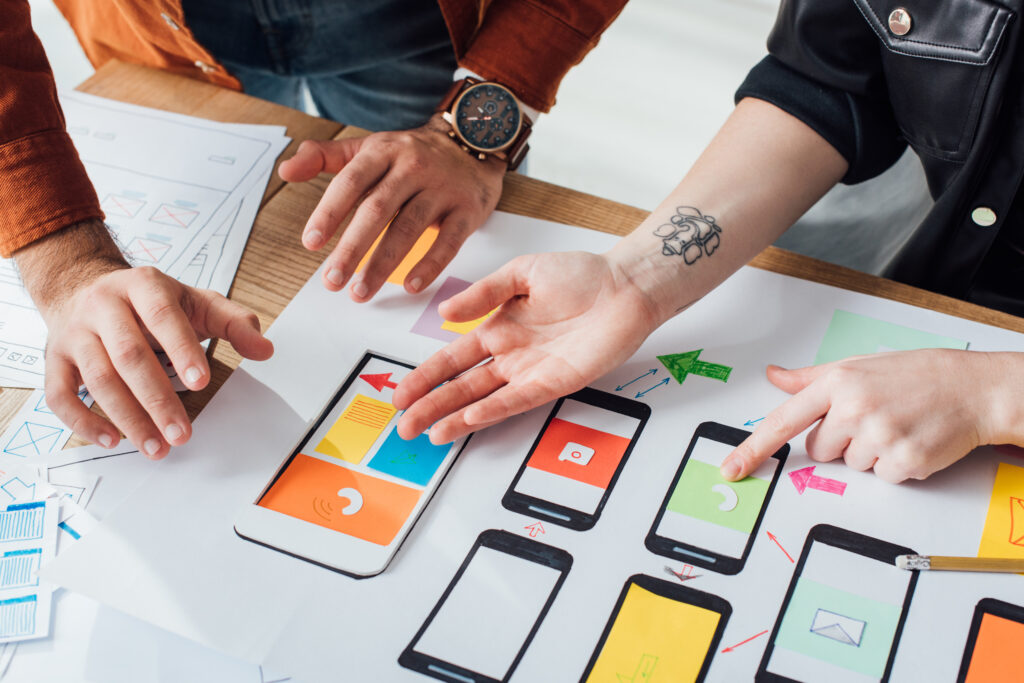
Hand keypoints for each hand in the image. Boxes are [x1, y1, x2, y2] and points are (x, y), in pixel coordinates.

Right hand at [16, 221, 273, 458]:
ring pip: (97, 379)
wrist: (83, 285)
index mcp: (142, 285)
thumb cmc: (150, 301)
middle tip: (183, 434)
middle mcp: (103, 306)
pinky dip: (83, 420)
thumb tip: (265, 349)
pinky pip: (59, 394)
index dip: (182, 349)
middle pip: (128, 356)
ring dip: (128, 418)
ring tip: (157, 447)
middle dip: (157, 399)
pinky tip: (112, 439)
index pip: (162, 315)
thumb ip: (233, 323)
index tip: (202, 382)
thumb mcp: (196, 301)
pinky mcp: (54, 358)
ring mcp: (74, 333)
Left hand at [278, 115, 504, 301]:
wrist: (471, 143)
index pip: (351, 181)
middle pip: (378, 209)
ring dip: (383, 264)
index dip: (329, 212)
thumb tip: (285, 170)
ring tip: (360, 291)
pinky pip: (449, 241)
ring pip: (410, 228)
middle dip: (352, 248)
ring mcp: (442, 188)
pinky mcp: (467, 210)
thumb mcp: (368, 148)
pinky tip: (411, 285)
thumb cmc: (411, 154)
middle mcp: (413, 167)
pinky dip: (430, 265)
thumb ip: (324, 157)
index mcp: (384, 151)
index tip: (311, 242)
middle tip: (331, 280)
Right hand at [393, 251, 660, 443]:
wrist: (625, 285)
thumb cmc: (580, 274)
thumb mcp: (521, 273)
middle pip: (462, 387)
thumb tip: (445, 313)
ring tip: (428, 433)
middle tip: (403, 426)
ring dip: (456, 417)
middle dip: (431, 406)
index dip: (426, 377)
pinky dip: (492, 411)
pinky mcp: (556, 382)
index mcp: (498, 329)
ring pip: (484, 400)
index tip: (402, 393)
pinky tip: (469, 419)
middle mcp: (511, 356)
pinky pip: (517, 400)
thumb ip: (483, 293)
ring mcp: (532, 372)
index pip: (453, 360)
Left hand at [720, 350, 1022, 483]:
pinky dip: (896, 466)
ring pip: (851, 466)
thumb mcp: (858, 365)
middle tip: (873, 419)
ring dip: (870, 454)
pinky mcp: (904, 460)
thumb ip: (811, 377)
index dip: (753, 448)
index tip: (732, 467)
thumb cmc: (916, 374)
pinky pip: (882, 478)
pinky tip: (912, 439)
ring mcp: (880, 435)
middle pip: (818, 450)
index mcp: (837, 382)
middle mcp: (854, 407)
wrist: (974, 387)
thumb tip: (775, 375)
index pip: (783, 420)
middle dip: (840, 442)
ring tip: (896, 425)